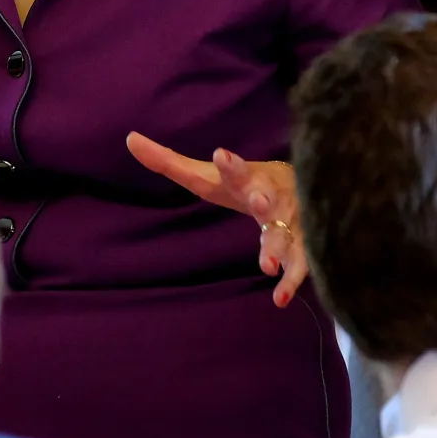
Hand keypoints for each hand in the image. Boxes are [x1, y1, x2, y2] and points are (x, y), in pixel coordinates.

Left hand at [126, 131, 308, 307]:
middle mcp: (270, 197)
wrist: (307, 186)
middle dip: (262, 200)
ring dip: (276, 248)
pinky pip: (299, 265)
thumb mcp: (207, 174)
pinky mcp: (302, 246)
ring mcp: (289, 222)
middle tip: (258, 201)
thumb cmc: (243, 181)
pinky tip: (280, 298)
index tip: (221, 154)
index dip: (230, 164)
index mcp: (245, 178)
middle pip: (266, 198)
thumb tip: (129, 139)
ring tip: (266, 266)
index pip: (235, 170)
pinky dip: (291, 282)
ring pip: (284, 234)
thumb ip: (168, 161)